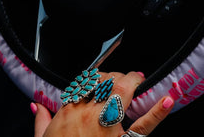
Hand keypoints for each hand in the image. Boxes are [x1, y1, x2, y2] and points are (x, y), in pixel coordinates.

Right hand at [31, 71, 173, 135]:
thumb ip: (40, 120)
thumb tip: (36, 106)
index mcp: (69, 112)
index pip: (85, 82)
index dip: (96, 78)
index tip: (101, 78)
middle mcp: (88, 114)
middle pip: (105, 82)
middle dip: (116, 75)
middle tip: (124, 77)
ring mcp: (106, 127)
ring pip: (121, 93)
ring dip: (131, 82)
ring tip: (139, 79)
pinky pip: (142, 127)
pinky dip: (156, 113)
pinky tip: (167, 100)